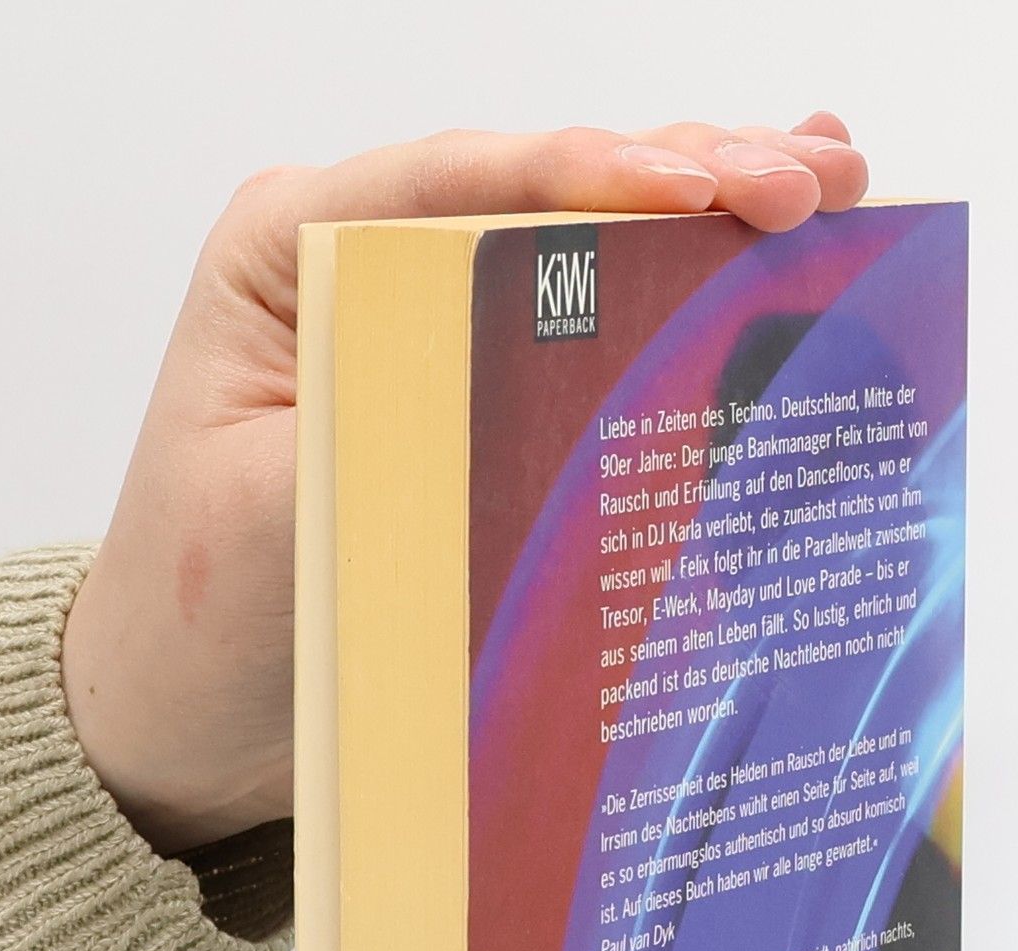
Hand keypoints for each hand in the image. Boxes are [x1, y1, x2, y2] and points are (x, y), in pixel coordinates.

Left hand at [61, 116, 870, 854]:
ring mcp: (433, 329)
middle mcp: (371, 266)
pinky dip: (686, 304)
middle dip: (694, 171)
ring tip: (835, 188)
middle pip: (547, 193)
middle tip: (818, 179)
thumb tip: (527, 390)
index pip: (464, 182)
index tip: (705, 184)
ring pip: (589, 248)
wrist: (183, 712)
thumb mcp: (271, 521)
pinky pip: (591, 335)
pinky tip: (769, 262)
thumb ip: (383, 434)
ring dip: (715, 218)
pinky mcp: (479, 399)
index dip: (597, 173)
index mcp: (296, 250)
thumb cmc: (197, 615)